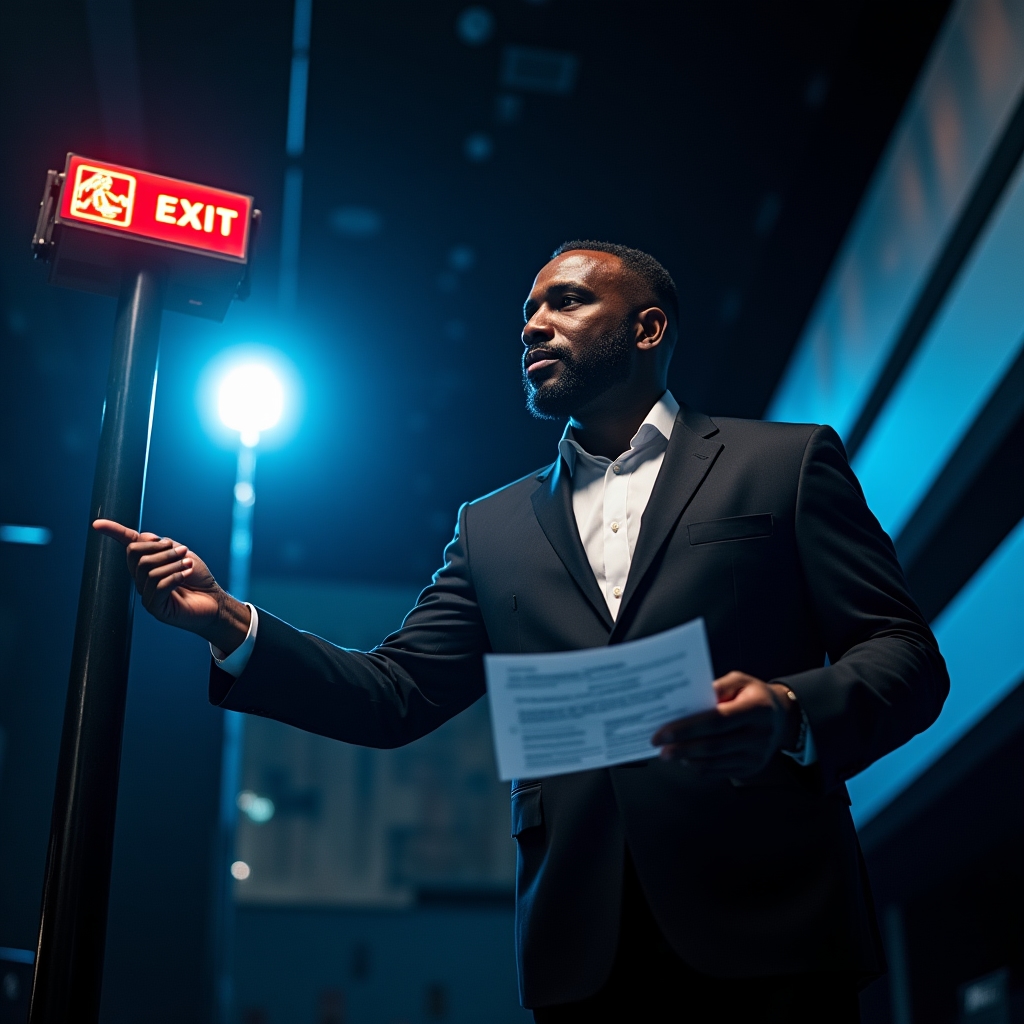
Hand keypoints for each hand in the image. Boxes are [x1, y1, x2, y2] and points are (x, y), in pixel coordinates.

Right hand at [92, 519, 249, 654]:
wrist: (214, 602)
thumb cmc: (199, 579)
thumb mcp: (183, 555)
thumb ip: (163, 546)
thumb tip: (142, 536)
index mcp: (147, 564)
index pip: (128, 545)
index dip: (114, 533)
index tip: (97, 524)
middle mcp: (142, 579)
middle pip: (137, 555)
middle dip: (162, 549)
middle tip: (183, 552)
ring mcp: (147, 594)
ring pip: (149, 570)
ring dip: (173, 564)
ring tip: (189, 565)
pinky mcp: (156, 608)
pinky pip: (158, 586)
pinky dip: (175, 576)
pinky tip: (186, 576)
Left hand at [651, 672, 800, 778]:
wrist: (781, 718)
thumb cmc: (753, 695)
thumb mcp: (739, 681)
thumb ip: (717, 687)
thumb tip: (690, 700)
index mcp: (756, 709)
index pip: (716, 721)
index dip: (686, 729)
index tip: (662, 733)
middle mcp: (760, 735)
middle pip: (713, 745)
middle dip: (682, 748)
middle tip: (660, 748)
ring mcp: (757, 755)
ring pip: (716, 762)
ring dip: (688, 759)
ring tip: (669, 753)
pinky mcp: (752, 768)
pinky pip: (721, 771)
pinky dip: (700, 767)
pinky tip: (687, 759)